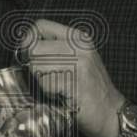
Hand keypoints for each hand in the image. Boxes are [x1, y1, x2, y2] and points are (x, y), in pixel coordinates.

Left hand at [19, 19, 124, 136]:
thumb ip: (54, 49)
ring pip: (36, 66)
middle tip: (45, 77)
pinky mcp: (75, 82)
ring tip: (56, 86)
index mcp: (77, 37)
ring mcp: (79, 63)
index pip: (39, 25)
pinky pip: (45, 83)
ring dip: (40, 80)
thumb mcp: (76, 58)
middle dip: (33, 65)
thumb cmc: (89, 88)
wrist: (111, 111)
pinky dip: (48, 93)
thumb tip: (24, 48)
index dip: (29, 41)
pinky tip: (62, 95)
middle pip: (34, 47)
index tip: (31, 56)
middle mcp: (79, 46)